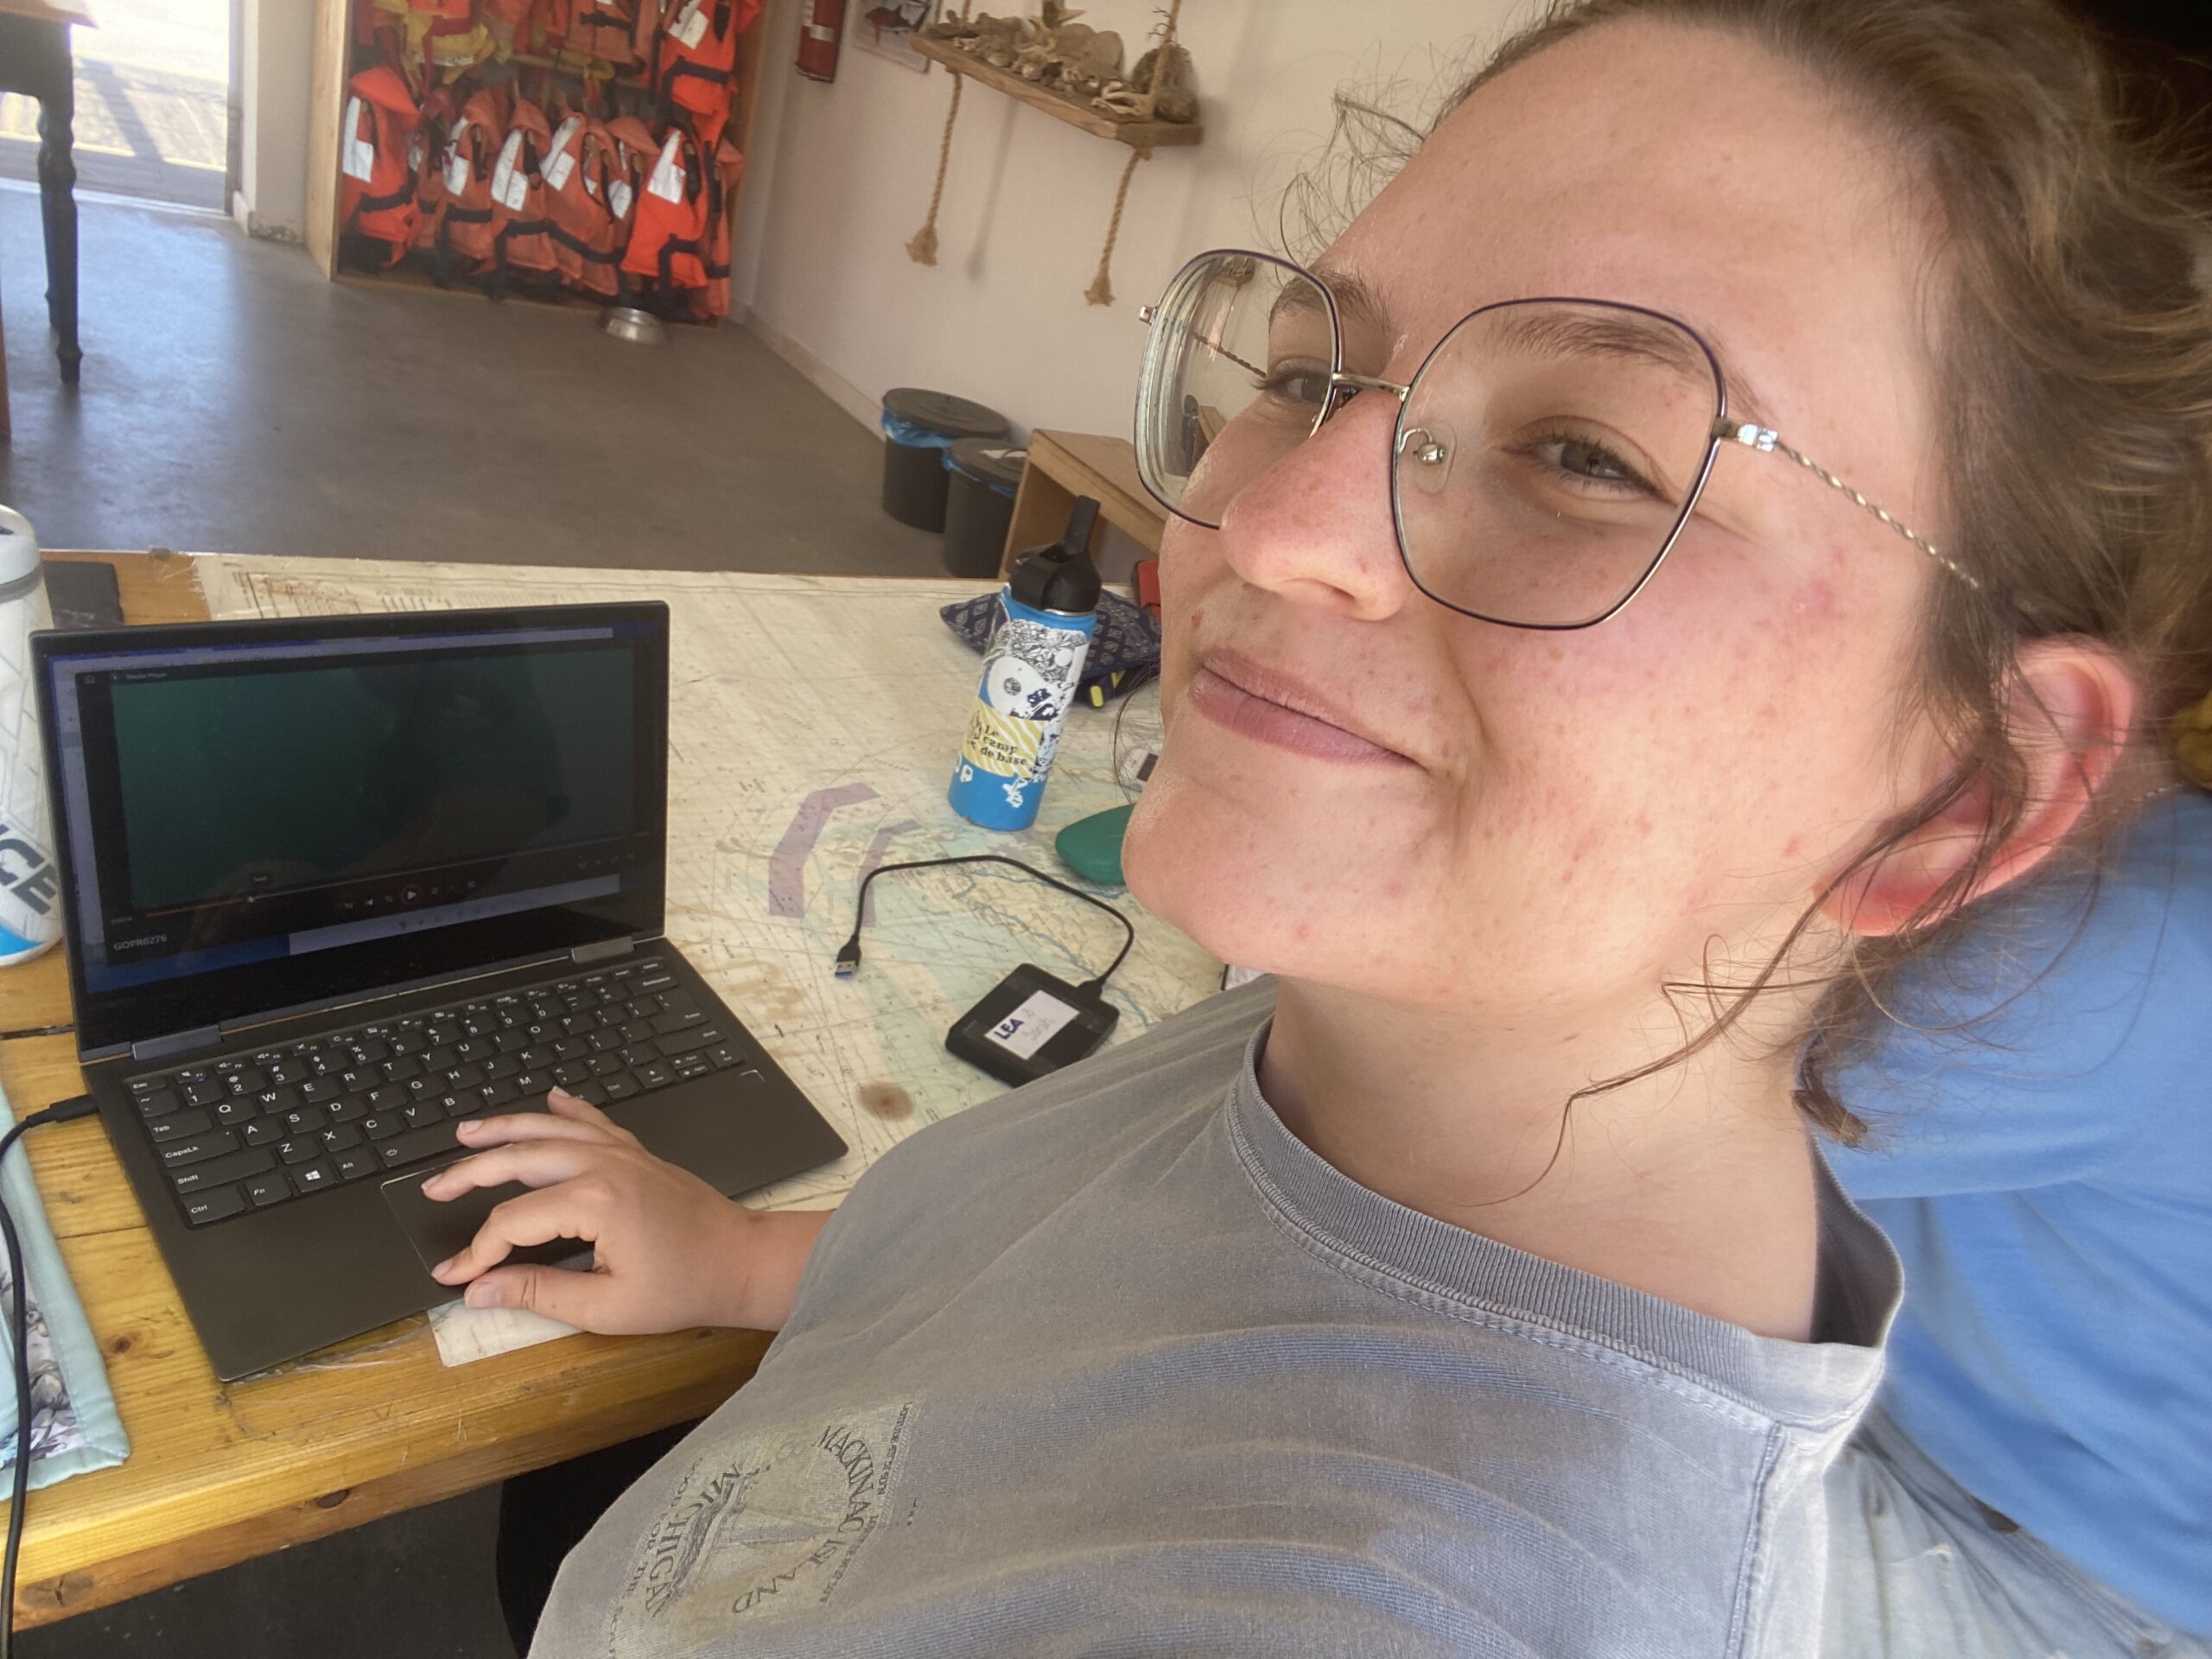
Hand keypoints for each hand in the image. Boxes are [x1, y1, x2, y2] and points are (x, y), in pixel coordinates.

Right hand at [421, 1088, 825, 1333]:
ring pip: (552, 1129)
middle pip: (521, 1158)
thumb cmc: (685, 1287)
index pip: (513, 1221)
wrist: (743, 1261)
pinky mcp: (638, 1154)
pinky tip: (550, 1097)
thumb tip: (481, 1288)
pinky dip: (568, 1107)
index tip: (452, 1276)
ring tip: (466, 1133)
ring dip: (507, 1128)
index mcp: (595, 1202)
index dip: (477, 1251)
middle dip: (471, 1172)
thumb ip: (539, 1294)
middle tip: (433, 1186)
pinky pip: (594, 1120)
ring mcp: (624, 1153)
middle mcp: (605, 1165)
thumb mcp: (607, 1307)